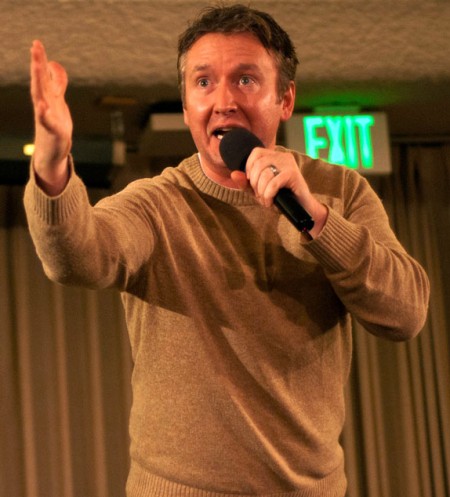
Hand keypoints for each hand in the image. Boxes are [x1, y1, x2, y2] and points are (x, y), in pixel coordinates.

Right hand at [30, 40, 72, 194]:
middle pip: (40, 82)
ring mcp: (47, 118)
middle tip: (35, 46)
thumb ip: (56, 83)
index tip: (37, 43)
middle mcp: (45, 105)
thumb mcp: (58, 101)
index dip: (40, 60)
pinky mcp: (53, 131)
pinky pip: (47, 121)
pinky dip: (44, 113)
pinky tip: (42, 106)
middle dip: (38, 64)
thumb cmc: (55, 125)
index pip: (42, 76)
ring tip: (37, 68)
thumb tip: (54, 65)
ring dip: (38, 83)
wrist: (52, 151)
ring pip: (41, 97)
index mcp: (47, 97)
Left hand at [230, 148, 327, 237]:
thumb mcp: (259, 191)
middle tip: (260, 195)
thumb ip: (246, 183)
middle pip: (258, 164)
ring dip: (262, 191)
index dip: (249, 167)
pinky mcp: (293, 174)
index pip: (255, 152)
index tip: (252, 183)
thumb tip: (234, 174)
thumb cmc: (281, 198)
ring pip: (265, 174)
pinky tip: (271, 202)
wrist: (301, 209)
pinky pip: (273, 183)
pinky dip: (268, 195)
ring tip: (266, 200)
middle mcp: (283, 156)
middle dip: (255, 183)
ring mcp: (289, 164)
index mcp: (275, 156)